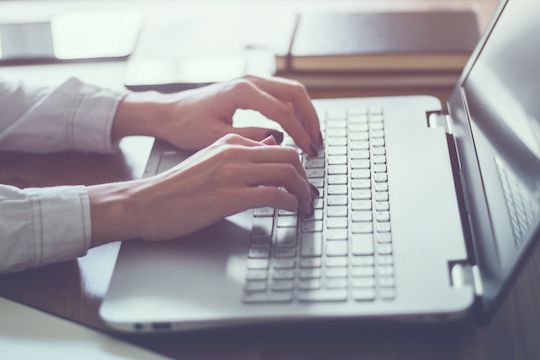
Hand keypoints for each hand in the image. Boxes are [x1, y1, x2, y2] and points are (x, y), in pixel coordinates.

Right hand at [88, 134, 317, 244]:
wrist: (146, 203)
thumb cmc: (176, 187)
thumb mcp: (209, 160)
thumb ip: (240, 154)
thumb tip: (270, 148)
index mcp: (230, 142)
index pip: (279, 147)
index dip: (298, 166)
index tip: (302, 182)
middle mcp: (234, 153)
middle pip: (289, 156)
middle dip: (306, 178)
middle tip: (309, 195)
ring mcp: (232, 173)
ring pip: (286, 173)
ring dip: (303, 192)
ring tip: (304, 206)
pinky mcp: (229, 197)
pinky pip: (274, 195)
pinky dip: (290, 203)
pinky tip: (290, 211)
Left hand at [112, 75, 322, 155]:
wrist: (170, 112)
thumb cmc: (186, 125)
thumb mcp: (217, 138)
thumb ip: (250, 139)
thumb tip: (279, 142)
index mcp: (242, 92)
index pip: (282, 111)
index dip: (299, 133)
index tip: (308, 151)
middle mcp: (250, 81)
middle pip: (295, 94)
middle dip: (310, 119)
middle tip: (317, 144)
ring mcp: (252, 82)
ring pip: (292, 92)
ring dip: (306, 114)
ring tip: (312, 138)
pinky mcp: (251, 88)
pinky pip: (282, 95)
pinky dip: (295, 111)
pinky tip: (298, 130)